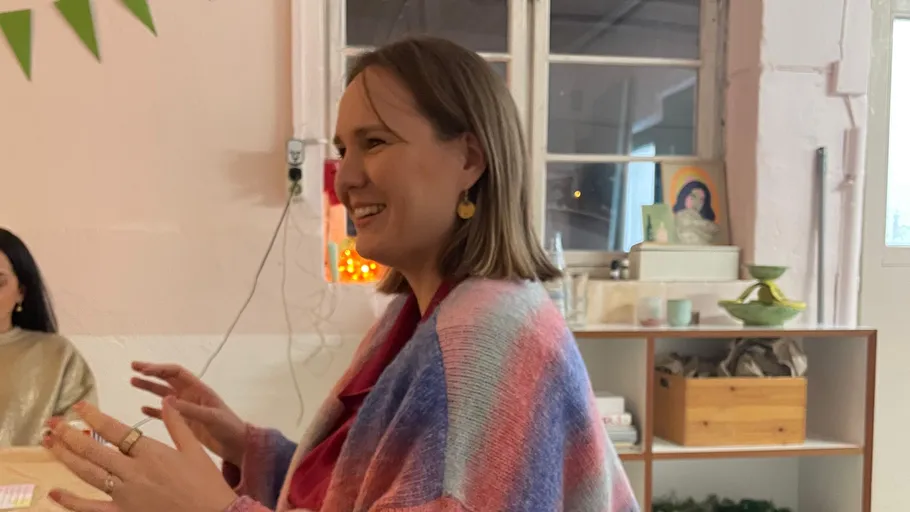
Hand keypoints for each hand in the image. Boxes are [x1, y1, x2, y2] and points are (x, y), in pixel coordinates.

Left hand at [44, 399, 237, 511]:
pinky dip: (71, 501)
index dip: (94, 417)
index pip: (115, 430)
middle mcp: (134, 472)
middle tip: (53, 422)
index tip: (79, 406)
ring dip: (66, 457)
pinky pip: (91, 508)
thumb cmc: (206, 483)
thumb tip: (167, 400)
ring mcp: (125, 495)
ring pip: (88, 473)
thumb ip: (177, 424)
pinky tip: (54, 491)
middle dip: (70, 434)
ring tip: (49, 443)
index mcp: (151, 453)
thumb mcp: (194, 450)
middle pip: (94, 450)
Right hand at [130, 362, 246, 465]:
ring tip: (132, 382)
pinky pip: (165, 414)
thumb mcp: (211, 417)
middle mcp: (190, 395)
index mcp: (199, 389)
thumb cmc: (228, 427)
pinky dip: (154, 410)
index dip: (160, 369)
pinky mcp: (184, 422)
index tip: (143, 369)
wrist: (237, 445)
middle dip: (151, 372)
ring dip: (149, 388)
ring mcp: (186, 408)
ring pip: (163, 394)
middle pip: (167, 379)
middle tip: (133, 366)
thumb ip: (190, 409)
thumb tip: (167, 399)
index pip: (176, 373)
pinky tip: (142, 409)